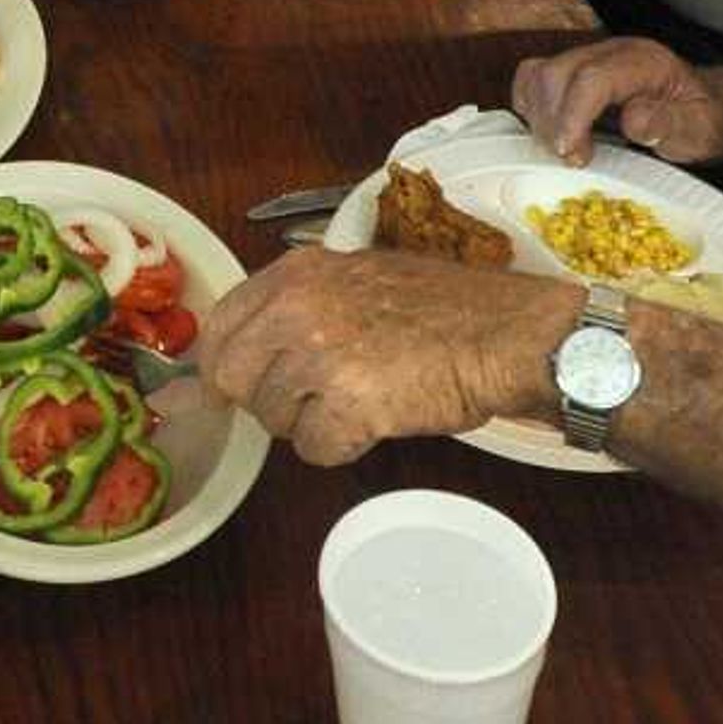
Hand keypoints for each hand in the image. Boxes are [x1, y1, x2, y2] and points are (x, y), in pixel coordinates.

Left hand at [196, 250, 580, 465]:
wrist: (503, 335)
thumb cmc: (443, 310)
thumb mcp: (356, 280)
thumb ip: (296, 306)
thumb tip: (238, 353)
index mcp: (296, 273)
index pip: (219, 327)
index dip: (225, 364)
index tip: (236, 385)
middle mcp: (297, 309)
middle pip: (231, 377)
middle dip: (265, 399)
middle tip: (311, 400)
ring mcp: (319, 356)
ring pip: (271, 419)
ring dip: (309, 423)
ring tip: (360, 400)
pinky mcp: (347, 405)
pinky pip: (313, 450)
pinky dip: (341, 447)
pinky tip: (375, 422)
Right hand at [511, 37, 722, 165]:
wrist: (708, 107)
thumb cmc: (704, 120)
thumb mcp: (701, 129)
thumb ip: (671, 123)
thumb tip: (633, 120)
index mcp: (644, 61)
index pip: (592, 78)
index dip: (573, 115)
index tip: (571, 154)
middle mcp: (611, 52)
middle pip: (557, 74)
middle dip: (554, 123)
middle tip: (574, 160)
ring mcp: (590, 57)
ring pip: (539, 74)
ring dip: (540, 117)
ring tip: (565, 149)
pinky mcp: (575, 71)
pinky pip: (535, 79)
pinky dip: (533, 107)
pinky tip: (553, 133)